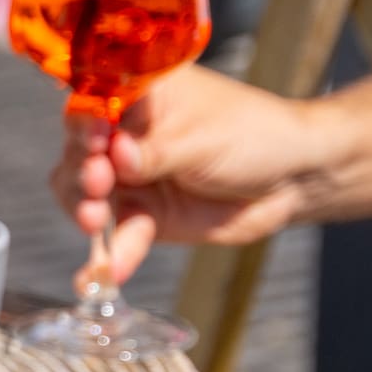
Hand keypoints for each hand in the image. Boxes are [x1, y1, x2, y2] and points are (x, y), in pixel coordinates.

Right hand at [50, 64, 320, 283]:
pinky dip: (112, 254)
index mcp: (135, 98)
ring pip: (84, 194)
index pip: (92, 105)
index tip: (93, 141)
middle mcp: (122, 136)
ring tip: (93, 221)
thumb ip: (157, 150)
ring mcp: (129, 178)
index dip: (83, 124)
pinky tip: (105, 272)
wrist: (293, 180)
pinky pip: (118, 235)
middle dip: (80, 171)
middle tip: (98, 183)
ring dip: (83, 209)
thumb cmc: (253, 136)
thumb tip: (116, 155)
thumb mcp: (204, 138)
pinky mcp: (143, 216)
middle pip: (78, 152)